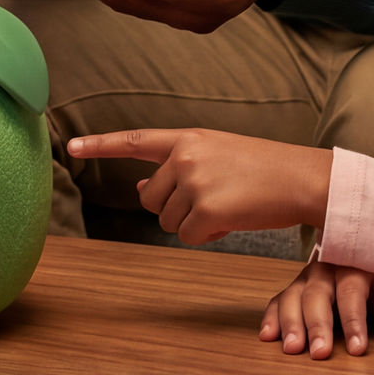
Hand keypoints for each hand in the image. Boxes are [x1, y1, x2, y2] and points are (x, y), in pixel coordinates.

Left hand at [64, 127, 330, 246]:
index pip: (135, 140)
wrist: (303, 178)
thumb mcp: (217, 158)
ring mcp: (194, 182)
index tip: (70, 145)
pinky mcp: (206, 209)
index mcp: (188, 138)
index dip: (100, 144)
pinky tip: (232, 219)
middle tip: (214, 200)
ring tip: (229, 205)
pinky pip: (188, 236)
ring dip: (194, 223)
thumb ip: (178, 168)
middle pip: (151, 198)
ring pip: (168, 220)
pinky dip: (208, 235)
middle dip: (175, 208)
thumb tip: (139, 187)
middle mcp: (185, 156)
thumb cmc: (264, 170)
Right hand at [267, 260, 373, 357]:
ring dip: (290, 323)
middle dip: (317, 325)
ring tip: (291, 348)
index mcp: (355, 264)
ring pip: (292, 297)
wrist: (369, 255)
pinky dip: (271, 317)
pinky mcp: (295, 288)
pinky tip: (267, 336)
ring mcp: (307, 278)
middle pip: (316, 295)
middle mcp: (326, 268)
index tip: (356, 349)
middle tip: (319, 353)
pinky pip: (279, 300)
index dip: (353, 321)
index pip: (351, 292)